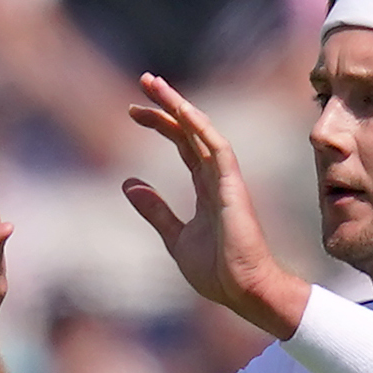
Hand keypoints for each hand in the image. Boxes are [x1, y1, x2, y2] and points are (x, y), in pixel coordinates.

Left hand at [118, 77, 307, 335]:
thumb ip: (156, 210)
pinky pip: (217, 148)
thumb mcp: (175, 237)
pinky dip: (199, 127)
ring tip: (154, 84)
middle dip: (167, 104)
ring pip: (202, 131)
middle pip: (190, 130)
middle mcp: (217, 177)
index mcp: (206, 187)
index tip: (133, 111)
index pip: (183, 144)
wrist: (243, 292)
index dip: (160, 124)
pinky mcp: (232, 187)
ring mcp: (226, 180)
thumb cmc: (217, 271)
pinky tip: (180, 110)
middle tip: (143, 81)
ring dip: (179, 105)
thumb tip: (129, 185)